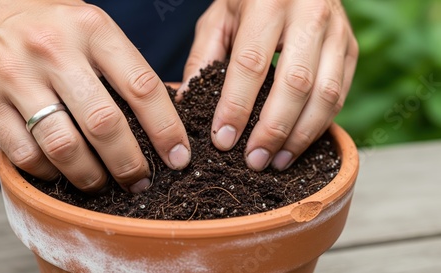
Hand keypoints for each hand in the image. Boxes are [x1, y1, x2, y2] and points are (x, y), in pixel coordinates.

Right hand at [0, 0, 189, 192]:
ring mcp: (15, 76)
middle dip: (130, 164)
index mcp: (92, 28)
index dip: (166, 129)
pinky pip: (26, 154)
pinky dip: (49, 172)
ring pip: (65, 146)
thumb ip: (120, 65)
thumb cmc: (45, 24)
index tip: (178, 157)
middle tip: (140, 181)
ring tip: (102, 184)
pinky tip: (61, 171)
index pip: (142, 86)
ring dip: (90, 176)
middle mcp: (54, 50)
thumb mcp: (89, 27)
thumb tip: (160, 117)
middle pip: (105, 124)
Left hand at [181, 0, 357, 170]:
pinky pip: (340, 95)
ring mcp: (337, 32)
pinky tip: (297, 144)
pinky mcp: (351, 48)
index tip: (223, 139)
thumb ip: (203, 57)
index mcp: (268, 3)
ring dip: (300, 136)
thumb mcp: (219, 17)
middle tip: (254, 160)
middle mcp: (309, 15)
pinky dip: (319, 125)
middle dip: (273, 130)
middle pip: (295, 84)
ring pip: (326, 95)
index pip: (251, 63)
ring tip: (276, 161)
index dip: (236, 106)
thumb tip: (188, 101)